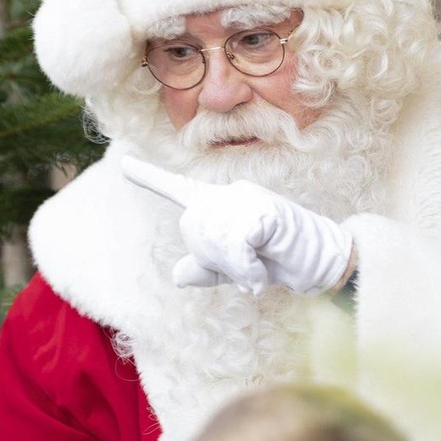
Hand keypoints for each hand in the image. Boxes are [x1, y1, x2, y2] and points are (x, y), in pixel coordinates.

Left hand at [122, 155, 353, 295]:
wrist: (318, 262)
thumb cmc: (278, 261)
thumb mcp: (236, 269)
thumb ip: (207, 269)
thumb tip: (178, 276)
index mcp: (219, 205)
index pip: (179, 190)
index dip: (150, 178)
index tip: (123, 164)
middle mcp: (230, 193)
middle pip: (193, 229)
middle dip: (214, 260)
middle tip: (243, 271)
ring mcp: (247, 197)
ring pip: (214, 237)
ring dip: (233, 267)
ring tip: (253, 273)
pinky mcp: (264, 210)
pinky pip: (237, 243)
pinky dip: (246, 268)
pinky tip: (260, 274)